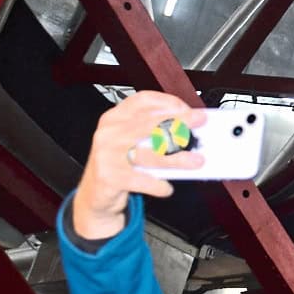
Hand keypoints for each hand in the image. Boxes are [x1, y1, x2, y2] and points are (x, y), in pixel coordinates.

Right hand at [71, 91, 206, 239]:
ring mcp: (107, 154)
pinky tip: (167, 188)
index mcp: (115, 118)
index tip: (187, 108)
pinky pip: (141, 180)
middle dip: (180, 123)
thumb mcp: (131, 141)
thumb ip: (153, 132)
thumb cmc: (118, 162)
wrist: (94, 193)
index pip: (142, 101)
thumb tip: (190, 131)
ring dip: (178, 159)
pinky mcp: (109, 176)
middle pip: (150, 124)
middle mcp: (109, 132)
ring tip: (196, 161)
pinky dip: (158, 185)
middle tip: (200, 123)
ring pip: (150, 154)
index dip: (167, 102)